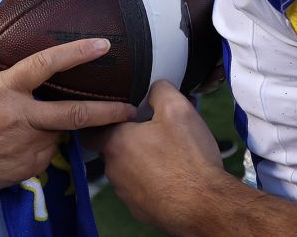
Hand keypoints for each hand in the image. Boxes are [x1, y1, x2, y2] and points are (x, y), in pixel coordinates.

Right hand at [0, 1, 135, 194]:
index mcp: (5, 88)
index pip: (46, 65)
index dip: (76, 53)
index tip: (103, 45)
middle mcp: (21, 117)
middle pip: (74, 114)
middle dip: (108, 111)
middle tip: (131, 107)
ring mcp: (28, 146)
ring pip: (62, 132)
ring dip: (65, 125)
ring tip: (57, 121)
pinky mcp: (31, 168)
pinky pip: (50, 151)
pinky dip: (48, 142)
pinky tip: (32, 140)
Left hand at [83, 81, 223, 233]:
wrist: (205, 206)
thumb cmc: (188, 159)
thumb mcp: (177, 109)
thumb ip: (159, 90)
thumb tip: (154, 87)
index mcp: (116, 142)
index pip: (91, 128)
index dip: (105, 117)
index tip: (123, 113)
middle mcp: (114, 169)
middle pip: (114, 147)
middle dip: (132, 137)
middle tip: (155, 129)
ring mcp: (126, 193)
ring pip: (128, 168)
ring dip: (143, 159)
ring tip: (170, 151)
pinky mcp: (141, 209)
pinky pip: (141, 187)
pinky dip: (153, 180)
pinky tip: (173, 174)